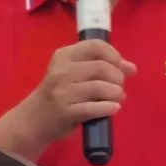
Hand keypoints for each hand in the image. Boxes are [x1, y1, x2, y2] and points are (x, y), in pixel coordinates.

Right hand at [0, 40, 135, 159]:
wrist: (33, 120)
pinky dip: (109, 108)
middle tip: (119, 87)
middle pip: (101, 67)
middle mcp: (62, 70)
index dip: (114, 55)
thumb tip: (131, 68)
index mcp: (64, 55)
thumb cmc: (59, 93)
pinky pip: (93, 108)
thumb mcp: (73, 73)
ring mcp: (62, 91)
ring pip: (100, 87)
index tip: (121, 67)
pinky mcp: (65, 111)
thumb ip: (100, 67)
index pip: (95, 45)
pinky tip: (114, 108)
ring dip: (116, 93)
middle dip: (118, 78)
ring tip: (118, 98)